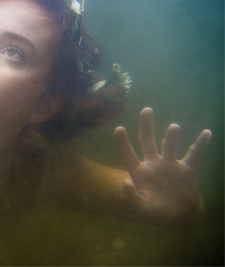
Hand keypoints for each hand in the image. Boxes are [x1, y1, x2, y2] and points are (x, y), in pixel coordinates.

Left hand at [114, 107, 211, 224]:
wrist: (178, 217)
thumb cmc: (155, 213)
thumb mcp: (140, 208)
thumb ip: (130, 197)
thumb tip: (125, 183)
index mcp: (139, 172)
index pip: (128, 154)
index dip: (122, 142)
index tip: (119, 128)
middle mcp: (153, 164)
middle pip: (147, 140)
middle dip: (146, 125)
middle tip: (147, 109)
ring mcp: (169, 165)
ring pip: (170, 145)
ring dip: (172, 136)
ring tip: (174, 127)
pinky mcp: (186, 169)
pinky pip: (195, 154)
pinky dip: (201, 144)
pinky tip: (206, 132)